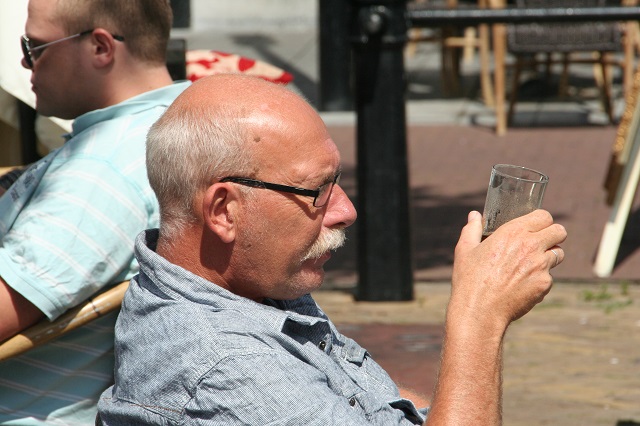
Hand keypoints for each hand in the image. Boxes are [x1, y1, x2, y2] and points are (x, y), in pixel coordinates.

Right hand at [450, 209, 566, 330]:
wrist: (479, 311)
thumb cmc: (469, 279)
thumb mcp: (465, 250)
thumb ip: (472, 229)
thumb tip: (474, 215)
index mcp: (512, 232)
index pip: (543, 216)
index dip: (540, 220)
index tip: (535, 227)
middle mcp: (531, 245)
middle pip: (560, 231)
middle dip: (553, 235)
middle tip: (541, 243)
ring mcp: (541, 266)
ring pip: (559, 254)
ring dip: (549, 256)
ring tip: (532, 264)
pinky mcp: (544, 284)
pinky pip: (549, 277)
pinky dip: (540, 279)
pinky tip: (523, 285)